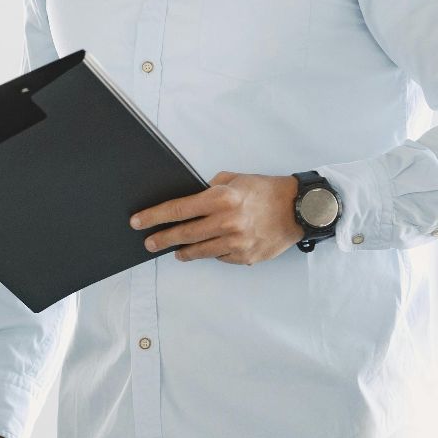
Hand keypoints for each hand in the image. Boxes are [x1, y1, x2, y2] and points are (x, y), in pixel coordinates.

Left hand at [131, 172, 303, 265]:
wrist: (300, 209)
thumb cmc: (267, 191)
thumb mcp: (236, 179)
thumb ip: (210, 188)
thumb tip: (189, 199)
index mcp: (222, 199)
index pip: (178, 209)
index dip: (154, 217)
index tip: (137, 222)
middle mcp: (227, 222)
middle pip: (184, 233)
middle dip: (161, 239)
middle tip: (148, 242)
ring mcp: (237, 243)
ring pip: (199, 251)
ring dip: (183, 251)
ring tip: (174, 250)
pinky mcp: (246, 257)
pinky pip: (220, 257)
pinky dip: (212, 253)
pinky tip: (209, 248)